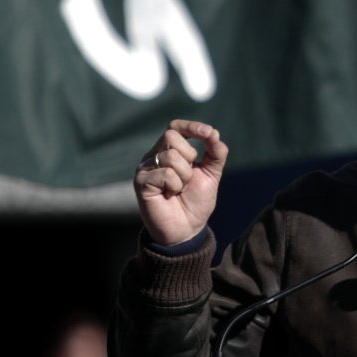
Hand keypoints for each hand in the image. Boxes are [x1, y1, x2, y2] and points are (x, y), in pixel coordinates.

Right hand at [133, 119, 228, 246]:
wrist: (187, 229)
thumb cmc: (196, 202)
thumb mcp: (211, 174)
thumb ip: (215, 153)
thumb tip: (213, 133)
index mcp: (169, 151)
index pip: (174, 127)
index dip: (191, 126)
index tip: (208, 133)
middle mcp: (154, 156)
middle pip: (171, 136)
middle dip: (189, 157)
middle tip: (187, 178)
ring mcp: (145, 168)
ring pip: (171, 156)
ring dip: (184, 176)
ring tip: (178, 190)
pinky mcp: (141, 182)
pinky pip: (166, 173)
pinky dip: (175, 186)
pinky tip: (169, 195)